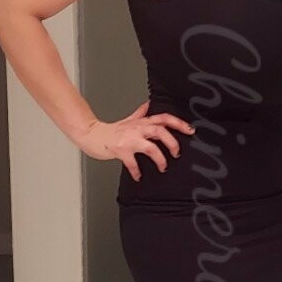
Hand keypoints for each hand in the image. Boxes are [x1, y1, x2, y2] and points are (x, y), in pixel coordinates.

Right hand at [76, 100, 194, 180]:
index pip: (164, 118)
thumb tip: (149, 104)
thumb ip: (140, 114)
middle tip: (177, 154)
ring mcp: (129, 139)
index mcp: (142, 122)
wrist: (92, 135)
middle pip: (160, 131)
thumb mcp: (128, 120)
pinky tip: (139, 177)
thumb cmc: (111, 130)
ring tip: (163, 167)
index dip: (178, 123)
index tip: (190, 130)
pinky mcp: (120, 150)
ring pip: (151, 147)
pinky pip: (132, 163)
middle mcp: (137, 129)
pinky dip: (137, 171)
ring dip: (160, 158)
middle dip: (172, 142)